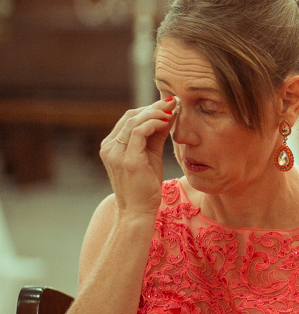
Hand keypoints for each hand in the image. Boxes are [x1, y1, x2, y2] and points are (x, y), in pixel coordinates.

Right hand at [100, 98, 175, 221]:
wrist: (139, 211)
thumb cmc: (145, 185)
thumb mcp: (151, 155)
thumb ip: (156, 135)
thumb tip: (169, 115)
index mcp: (112, 145)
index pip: (129, 118)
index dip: (149, 109)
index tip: (169, 105)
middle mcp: (109, 147)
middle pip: (131, 116)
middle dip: (154, 107)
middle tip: (173, 103)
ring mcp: (115, 153)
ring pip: (134, 120)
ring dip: (156, 113)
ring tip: (172, 111)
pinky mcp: (127, 160)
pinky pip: (138, 132)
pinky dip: (153, 123)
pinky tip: (166, 123)